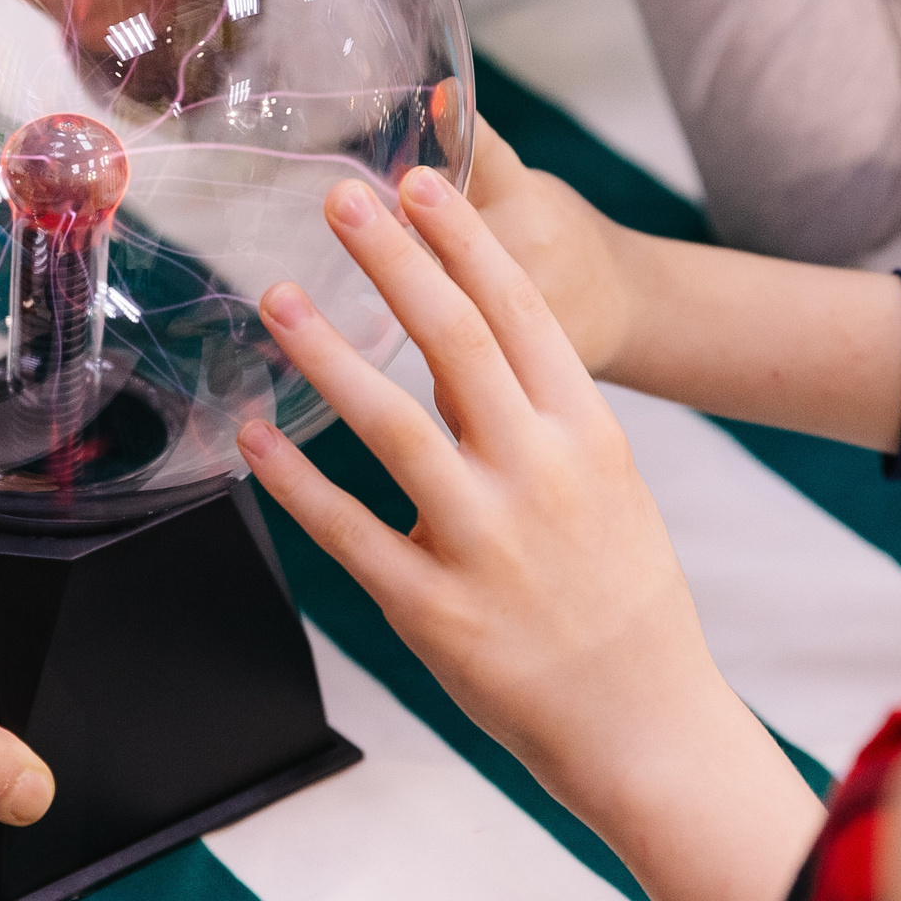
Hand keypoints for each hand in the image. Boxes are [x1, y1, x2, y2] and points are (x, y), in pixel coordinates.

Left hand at [237, 167, 721, 806]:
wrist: (645, 722)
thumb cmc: (617, 591)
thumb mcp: (606, 480)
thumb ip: (534, 411)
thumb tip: (453, 331)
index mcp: (589, 435)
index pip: (521, 312)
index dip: (465, 240)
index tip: (420, 178)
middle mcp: (540, 475)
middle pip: (457, 342)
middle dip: (396, 259)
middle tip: (340, 197)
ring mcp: (486, 543)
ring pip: (393, 425)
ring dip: (328, 353)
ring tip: (275, 297)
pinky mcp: (435, 608)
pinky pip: (348, 530)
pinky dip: (295, 480)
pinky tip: (255, 435)